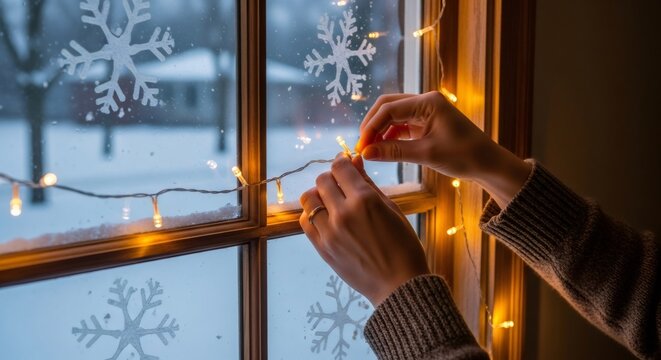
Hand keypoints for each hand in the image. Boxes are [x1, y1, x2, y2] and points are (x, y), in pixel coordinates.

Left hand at [299, 154, 429, 306]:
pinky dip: (312, 214)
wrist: (399, 285)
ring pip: (309, 199)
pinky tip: (325, 217)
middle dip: (331, 178)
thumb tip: (354, 160)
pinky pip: (305, 221)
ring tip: (331, 201)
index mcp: (365, 200)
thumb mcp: (391, 209)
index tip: (345, 164)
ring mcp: (330, 231)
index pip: (340, 167)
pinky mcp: (322, 248)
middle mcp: (343, 213)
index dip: (342, 161)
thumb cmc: (403, 246)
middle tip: (341, 184)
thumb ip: (369, 183)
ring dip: (318, 195)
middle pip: (322, 180)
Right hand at [355, 91, 531, 208]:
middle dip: (372, 125)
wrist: (488, 163)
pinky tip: (383, 149)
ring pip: (392, 115)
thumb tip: (366, 153)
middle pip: (387, 106)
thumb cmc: (464, 156)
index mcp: (428, 102)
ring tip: (370, 150)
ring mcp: (425, 111)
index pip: (389, 109)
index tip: (361, 147)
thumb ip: (394, 151)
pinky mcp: (426, 122)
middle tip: (362, 147)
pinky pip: (401, 124)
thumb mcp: (426, 154)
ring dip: (379, 131)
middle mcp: (425, 101)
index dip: (371, 127)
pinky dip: (390, 135)